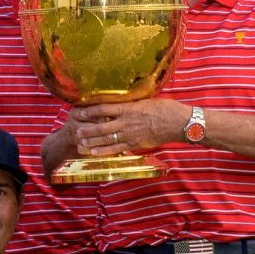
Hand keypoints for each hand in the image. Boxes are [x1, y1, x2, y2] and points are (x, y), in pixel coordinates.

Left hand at [69, 99, 188, 156]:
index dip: (89, 110)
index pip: (103, 109)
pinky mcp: (135, 144)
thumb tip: (122, 101)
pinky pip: (116, 149)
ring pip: (106, 139)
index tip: (79, 110)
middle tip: (76, 130)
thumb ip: (132, 103)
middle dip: (87, 129)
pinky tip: (94, 152)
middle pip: (101, 126)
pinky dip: (104, 151)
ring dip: (92, 141)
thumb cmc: (165, 109)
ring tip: (80, 142)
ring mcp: (130, 134)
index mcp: (128, 108)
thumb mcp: (146, 101)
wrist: (178, 123)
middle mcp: (126, 122)